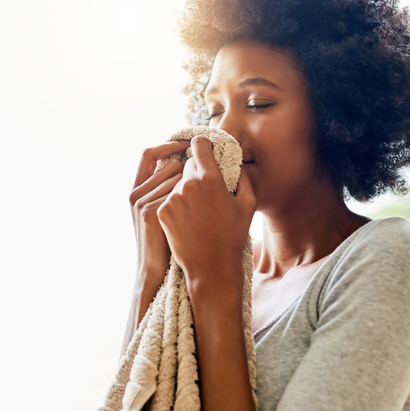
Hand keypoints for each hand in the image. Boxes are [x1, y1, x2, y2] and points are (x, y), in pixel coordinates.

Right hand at [129, 141, 188, 284]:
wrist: (157, 272)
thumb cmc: (166, 240)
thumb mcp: (158, 211)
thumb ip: (163, 186)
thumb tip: (184, 162)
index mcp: (137, 189)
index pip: (149, 154)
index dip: (169, 145)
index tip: (189, 143)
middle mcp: (136, 193)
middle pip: (171, 165)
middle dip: (190, 172)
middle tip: (204, 184)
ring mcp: (143, 202)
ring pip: (180, 177)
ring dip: (193, 189)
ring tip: (199, 209)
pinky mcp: (154, 212)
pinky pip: (181, 191)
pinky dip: (193, 199)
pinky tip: (197, 215)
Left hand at [157, 136, 255, 291]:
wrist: (211, 266)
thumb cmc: (232, 236)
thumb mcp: (247, 205)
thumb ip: (243, 179)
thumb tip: (236, 165)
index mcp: (211, 178)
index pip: (199, 144)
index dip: (202, 145)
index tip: (204, 151)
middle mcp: (189, 184)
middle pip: (186, 164)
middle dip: (195, 172)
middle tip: (204, 190)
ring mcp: (173, 198)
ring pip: (176, 182)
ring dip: (184, 189)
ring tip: (196, 210)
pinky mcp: (162, 211)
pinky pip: (167, 197)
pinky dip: (175, 203)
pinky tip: (186, 219)